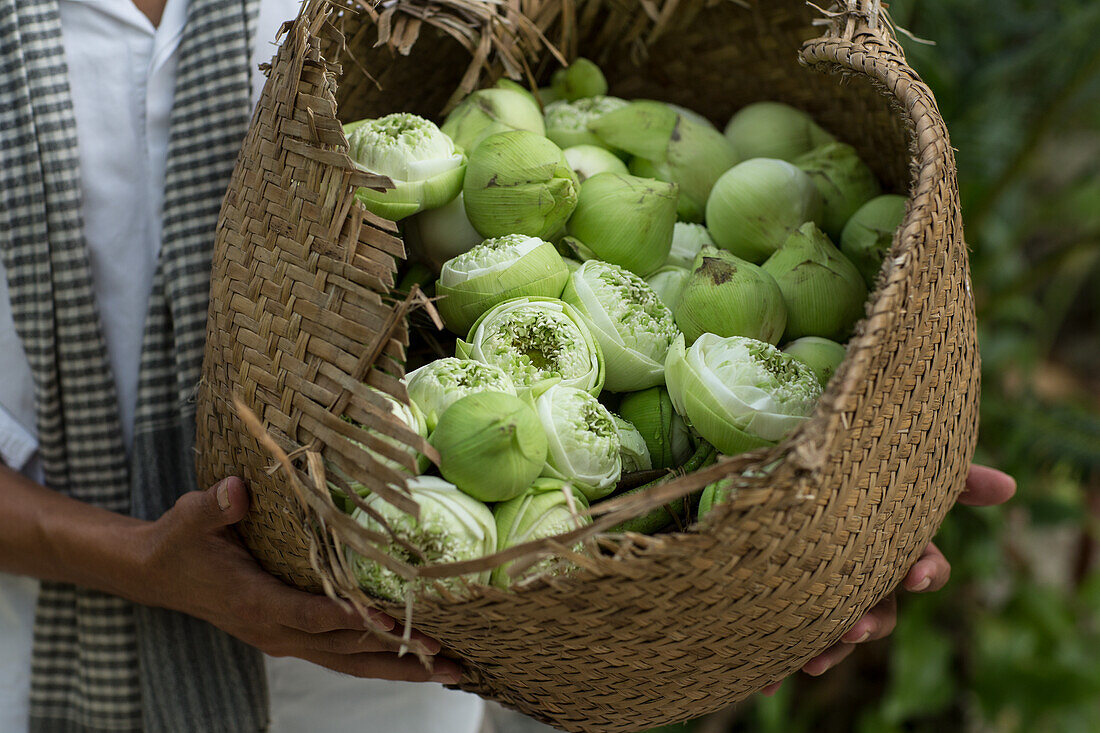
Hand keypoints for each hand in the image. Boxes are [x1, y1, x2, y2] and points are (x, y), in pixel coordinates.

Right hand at [132, 477, 460, 683]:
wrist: (158, 572)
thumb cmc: (181, 540)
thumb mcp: (190, 517)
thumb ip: (215, 506)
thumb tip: (237, 490)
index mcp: (256, 602)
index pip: (312, 615)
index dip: (352, 620)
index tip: (392, 622)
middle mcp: (275, 630)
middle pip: (346, 651)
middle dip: (399, 653)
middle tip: (450, 656)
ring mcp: (285, 639)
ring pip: (350, 662)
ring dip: (401, 666)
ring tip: (452, 669)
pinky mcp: (291, 636)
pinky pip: (343, 656)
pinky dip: (381, 659)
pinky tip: (417, 658)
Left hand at [760, 464, 1016, 694]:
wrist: (788, 468)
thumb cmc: (853, 469)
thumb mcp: (898, 464)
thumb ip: (949, 475)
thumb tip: (1009, 486)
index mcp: (896, 546)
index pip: (925, 568)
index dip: (925, 573)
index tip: (915, 574)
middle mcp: (868, 575)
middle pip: (881, 610)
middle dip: (872, 622)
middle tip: (856, 627)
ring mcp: (831, 590)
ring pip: (839, 630)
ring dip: (831, 647)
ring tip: (815, 658)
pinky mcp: (791, 598)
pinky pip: (791, 636)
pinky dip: (780, 662)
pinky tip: (766, 683)